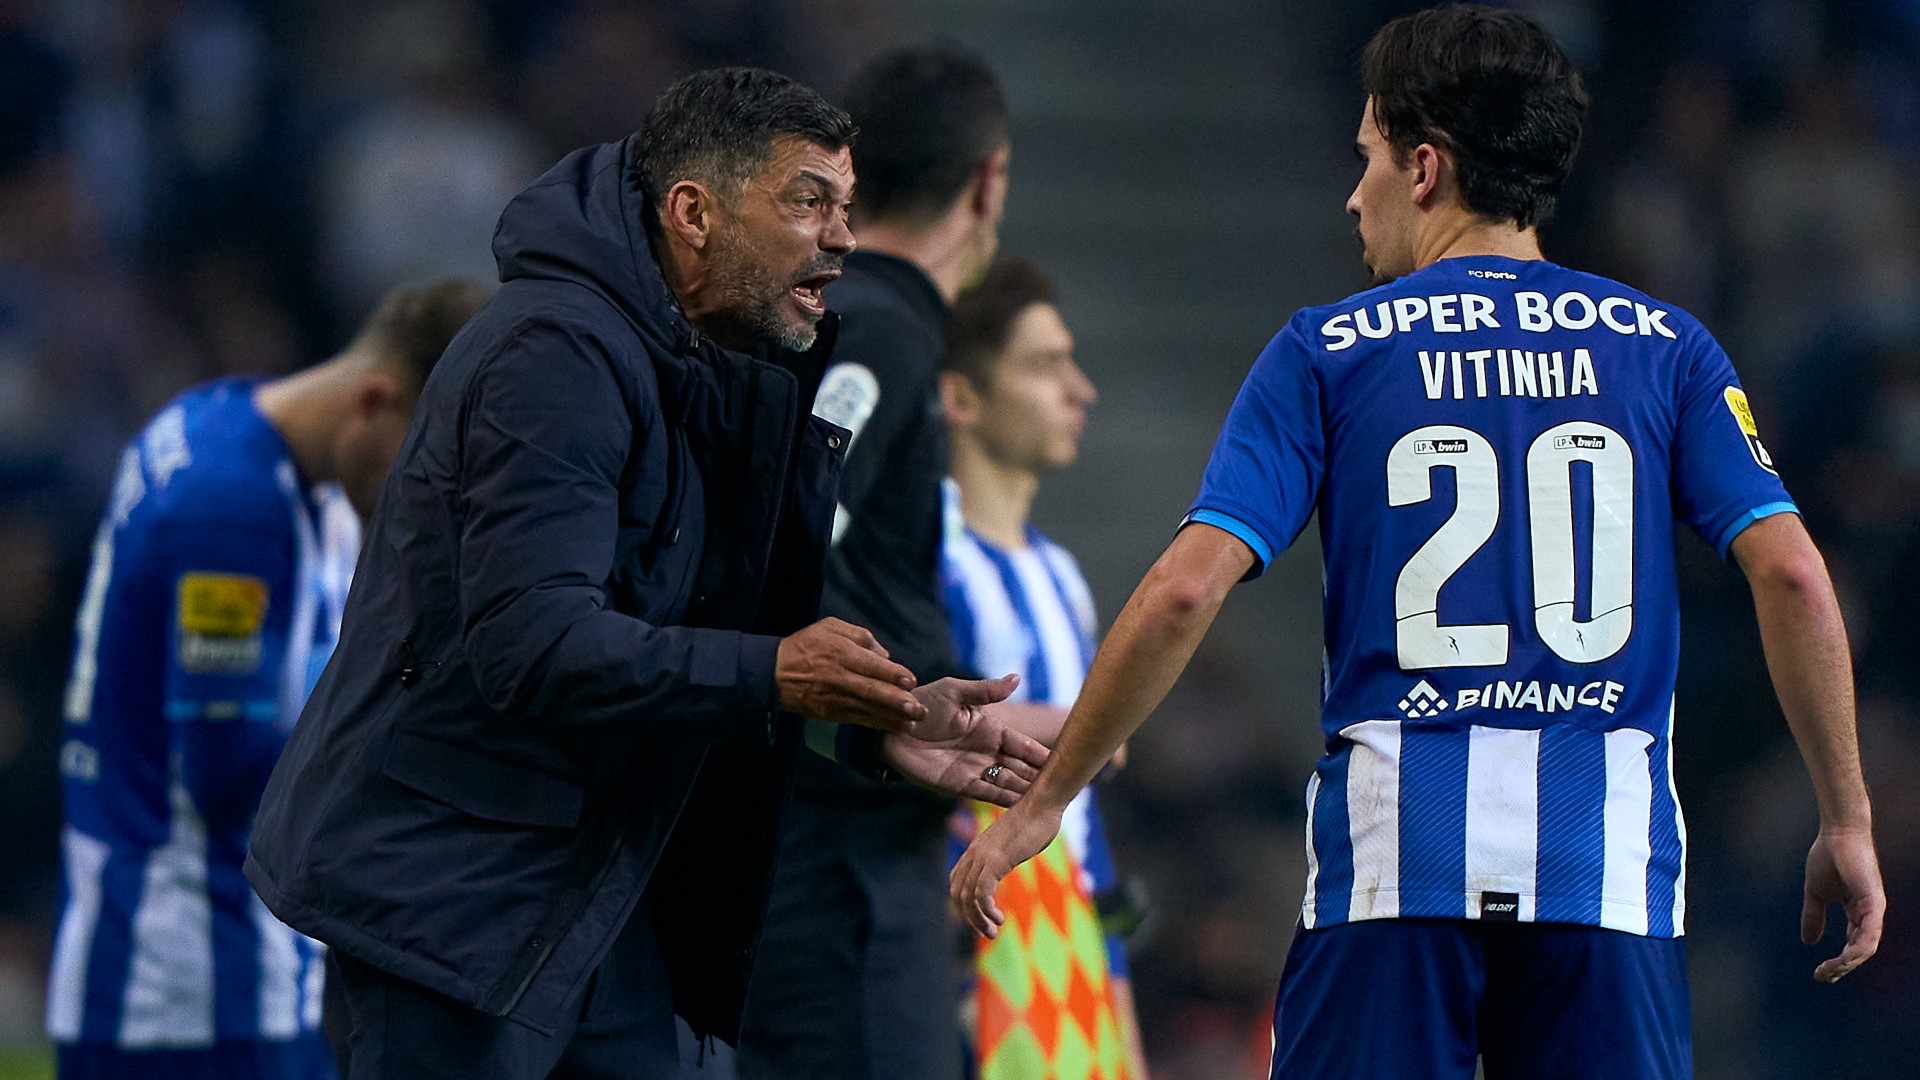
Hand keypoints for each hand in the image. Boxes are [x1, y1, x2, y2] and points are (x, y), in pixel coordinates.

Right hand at [776, 618, 925, 732]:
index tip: (911, 681)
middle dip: (897, 701)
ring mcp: (833, 698)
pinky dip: (877, 725)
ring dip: (891, 717)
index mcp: (839, 651)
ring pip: (866, 709)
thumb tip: (885, 655)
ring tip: (913, 722)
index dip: (892, 674)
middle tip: (919, 709)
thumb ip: (860, 636)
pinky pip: (858, 720)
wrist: (774, 673)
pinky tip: (895, 727)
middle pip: (870, 690)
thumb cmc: (807, 645)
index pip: (870, 664)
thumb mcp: (830, 627)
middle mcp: (837, 676)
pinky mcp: (830, 713)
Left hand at [881, 677, 1046, 806]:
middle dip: (1038, 775)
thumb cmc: (921, 704)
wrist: (889, 728)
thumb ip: (986, 691)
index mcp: (988, 727)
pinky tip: (1022, 805)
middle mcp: (985, 750)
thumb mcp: (955, 692)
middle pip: (1019, 766)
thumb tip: (1017, 678)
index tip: (1062, 760)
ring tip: (1047, 799)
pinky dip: (1004, 799)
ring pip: (1007, 781)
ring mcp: (973, 768)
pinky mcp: (958, 785)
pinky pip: (986, 793)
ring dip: (1025, 789)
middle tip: (1063, 786)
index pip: (1021, 743)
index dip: (1039, 752)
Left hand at [949, 799, 1063, 938]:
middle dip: (968, 917)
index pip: (957, 880)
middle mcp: (974, 852)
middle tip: (984, 932)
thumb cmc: (1036, 820)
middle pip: (958, 891)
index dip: (963, 903)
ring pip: (967, 896)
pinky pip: (981, 892)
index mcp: (977, 848)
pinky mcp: (995, 860)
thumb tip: (1014, 857)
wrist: (1043, 803)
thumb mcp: (1016, 841)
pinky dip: (986, 909)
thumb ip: (1008, 853)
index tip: (979, 918)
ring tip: (992, 931)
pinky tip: (999, 916)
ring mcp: (983, 856)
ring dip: (977, 919)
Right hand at [1801, 826, 1884, 981]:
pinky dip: (1859, 949)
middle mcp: (1869, 914)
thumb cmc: (1828, 857)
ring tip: (1830, 971)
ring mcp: (1874, 909)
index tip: (1819, 972)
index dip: (1838, 961)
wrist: (1837, 834)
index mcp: (1857, 912)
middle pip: (1860, 951)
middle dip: (1842, 968)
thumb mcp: (1815, 893)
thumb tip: (1808, 941)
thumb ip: (1813, 916)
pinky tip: (1844, 958)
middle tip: (1823, 977)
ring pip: (1866, 947)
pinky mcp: (1874, 902)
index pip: (1852, 945)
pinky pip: (1870, 933)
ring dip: (1848, 963)